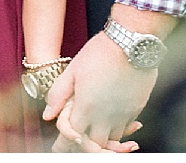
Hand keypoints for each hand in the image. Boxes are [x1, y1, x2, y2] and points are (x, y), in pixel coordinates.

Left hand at [44, 33, 154, 150]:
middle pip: (95, 143)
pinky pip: (127, 126)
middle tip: (82, 135)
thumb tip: (47, 114)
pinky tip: (115, 113)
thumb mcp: (73, 70)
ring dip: (105, 135)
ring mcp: (124, 114)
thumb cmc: (101, 51)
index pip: (73, 136)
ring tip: (99, 125)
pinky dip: (120, 125)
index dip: (66, 141)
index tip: (62, 143)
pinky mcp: (137, 107)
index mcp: (86, 108)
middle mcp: (106, 116)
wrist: (132, 42)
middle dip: (87, 142)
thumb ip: (58, 94)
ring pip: (114, 138)